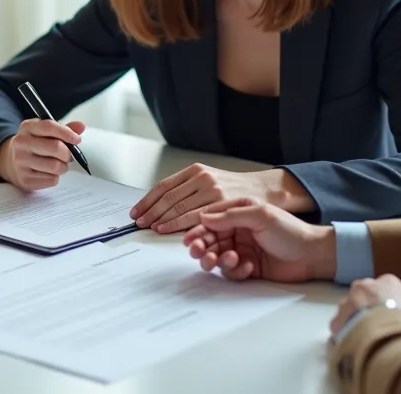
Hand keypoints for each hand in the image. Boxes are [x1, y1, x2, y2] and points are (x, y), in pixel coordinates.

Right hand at [0, 119, 87, 190]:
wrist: (11, 162)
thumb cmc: (35, 145)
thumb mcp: (45, 132)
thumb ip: (63, 129)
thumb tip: (81, 126)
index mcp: (27, 127)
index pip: (49, 126)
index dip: (66, 133)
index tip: (77, 139)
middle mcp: (21, 143)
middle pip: (55, 147)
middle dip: (67, 153)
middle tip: (67, 156)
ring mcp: (20, 162)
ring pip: (55, 166)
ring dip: (62, 167)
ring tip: (58, 164)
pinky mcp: (24, 179)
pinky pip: (51, 180)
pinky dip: (54, 177)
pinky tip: (47, 173)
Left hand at [132, 165, 311, 233]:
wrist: (264, 191)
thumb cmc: (234, 189)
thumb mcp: (210, 180)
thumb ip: (188, 188)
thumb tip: (159, 203)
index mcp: (196, 171)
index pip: (164, 185)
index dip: (147, 199)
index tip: (137, 210)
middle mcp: (202, 178)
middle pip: (167, 196)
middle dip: (150, 211)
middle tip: (138, 222)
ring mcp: (212, 191)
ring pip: (178, 207)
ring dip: (160, 218)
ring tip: (148, 227)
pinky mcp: (221, 204)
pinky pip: (193, 217)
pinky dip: (176, 224)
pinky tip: (165, 229)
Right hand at [182, 197, 335, 282]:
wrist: (313, 255)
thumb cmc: (291, 231)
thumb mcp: (260, 215)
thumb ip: (231, 215)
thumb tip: (204, 217)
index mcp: (239, 213)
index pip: (210, 221)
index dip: (198, 231)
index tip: (190, 240)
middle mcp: (237, 231)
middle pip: (209, 241)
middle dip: (203, 248)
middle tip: (201, 254)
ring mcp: (242, 250)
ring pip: (217, 257)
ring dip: (216, 260)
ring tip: (225, 260)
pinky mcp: (247, 267)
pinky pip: (231, 272)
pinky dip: (236, 270)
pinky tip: (248, 266)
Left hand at [329, 274, 400, 341]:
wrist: (378, 341)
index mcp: (388, 283)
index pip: (390, 286)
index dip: (394, 301)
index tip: (398, 314)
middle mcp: (364, 286)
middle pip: (367, 293)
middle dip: (372, 305)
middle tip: (381, 323)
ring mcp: (346, 301)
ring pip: (350, 306)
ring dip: (356, 316)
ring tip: (367, 335)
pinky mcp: (334, 319)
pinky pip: (340, 324)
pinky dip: (345, 331)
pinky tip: (355, 343)